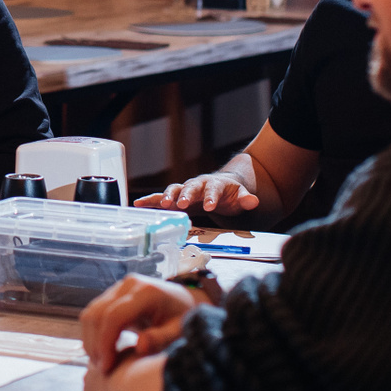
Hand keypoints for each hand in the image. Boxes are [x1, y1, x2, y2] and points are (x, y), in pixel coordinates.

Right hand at [80, 274, 198, 373]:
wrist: (185, 300)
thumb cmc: (184, 318)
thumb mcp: (180, 331)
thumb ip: (161, 338)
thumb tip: (140, 347)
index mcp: (146, 293)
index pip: (114, 316)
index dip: (106, 343)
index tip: (106, 367)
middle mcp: (128, 285)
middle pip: (97, 314)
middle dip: (95, 344)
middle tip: (103, 369)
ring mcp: (118, 288)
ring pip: (90, 314)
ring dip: (91, 340)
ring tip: (102, 363)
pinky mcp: (112, 294)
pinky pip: (93, 314)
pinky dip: (93, 334)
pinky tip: (103, 352)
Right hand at [136, 170, 259, 215]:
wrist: (221, 187)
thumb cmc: (230, 194)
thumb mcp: (241, 197)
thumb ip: (246, 199)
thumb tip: (253, 201)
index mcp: (214, 184)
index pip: (213, 190)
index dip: (211, 197)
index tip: (209, 206)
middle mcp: (197, 184)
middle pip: (190, 187)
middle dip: (184, 195)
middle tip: (180, 204)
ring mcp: (185, 189)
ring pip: (174, 190)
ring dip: (167, 197)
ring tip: (162, 205)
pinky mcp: (176, 197)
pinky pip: (161, 198)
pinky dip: (150, 201)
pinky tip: (138, 204)